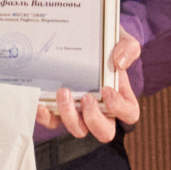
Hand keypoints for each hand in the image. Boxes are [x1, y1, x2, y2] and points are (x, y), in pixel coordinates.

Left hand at [38, 27, 141, 141]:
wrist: (83, 37)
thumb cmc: (106, 45)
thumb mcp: (122, 40)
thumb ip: (128, 48)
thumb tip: (119, 63)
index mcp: (121, 97)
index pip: (129, 114)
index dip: (119, 108)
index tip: (106, 89)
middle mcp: (101, 110)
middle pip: (104, 132)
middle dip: (94, 119)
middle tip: (87, 98)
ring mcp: (80, 112)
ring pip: (78, 130)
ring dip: (69, 115)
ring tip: (63, 91)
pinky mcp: (59, 110)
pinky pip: (53, 122)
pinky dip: (46, 116)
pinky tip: (41, 102)